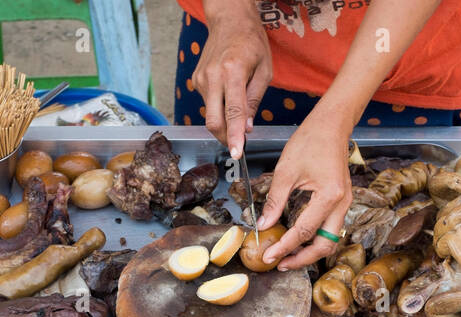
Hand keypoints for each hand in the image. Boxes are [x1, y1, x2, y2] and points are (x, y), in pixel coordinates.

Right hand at [192, 4, 272, 158]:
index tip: (236, 153)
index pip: (233, 112)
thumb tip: (247, 128)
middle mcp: (213, 76)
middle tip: (237, 143)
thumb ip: (255, 100)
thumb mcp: (265, 70)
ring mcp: (201, 78)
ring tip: (237, 105)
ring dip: (223, 121)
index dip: (235, 136)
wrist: (229, 19)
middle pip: (213, 121)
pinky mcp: (196, 79)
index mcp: (233, 71)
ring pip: (210, 115)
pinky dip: (218, 108)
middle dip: (225, 137)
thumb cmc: (252, 42)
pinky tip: (227, 94)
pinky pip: (207, 104)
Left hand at [257, 114, 351, 269]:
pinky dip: (315, 239)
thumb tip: (263, 225)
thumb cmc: (310, 141)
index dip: (285, 247)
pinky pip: (330, 229)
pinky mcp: (341, 202)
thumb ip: (274, 201)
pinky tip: (298, 241)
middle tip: (280, 263)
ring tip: (287, 256)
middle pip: (325, 245)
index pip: (304, 231)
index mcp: (329, 196)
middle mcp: (342, 204)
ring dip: (310, 251)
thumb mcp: (286, 171)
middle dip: (302, 258)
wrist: (331, 125)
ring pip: (330, 240)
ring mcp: (345, 204)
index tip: (268, 256)